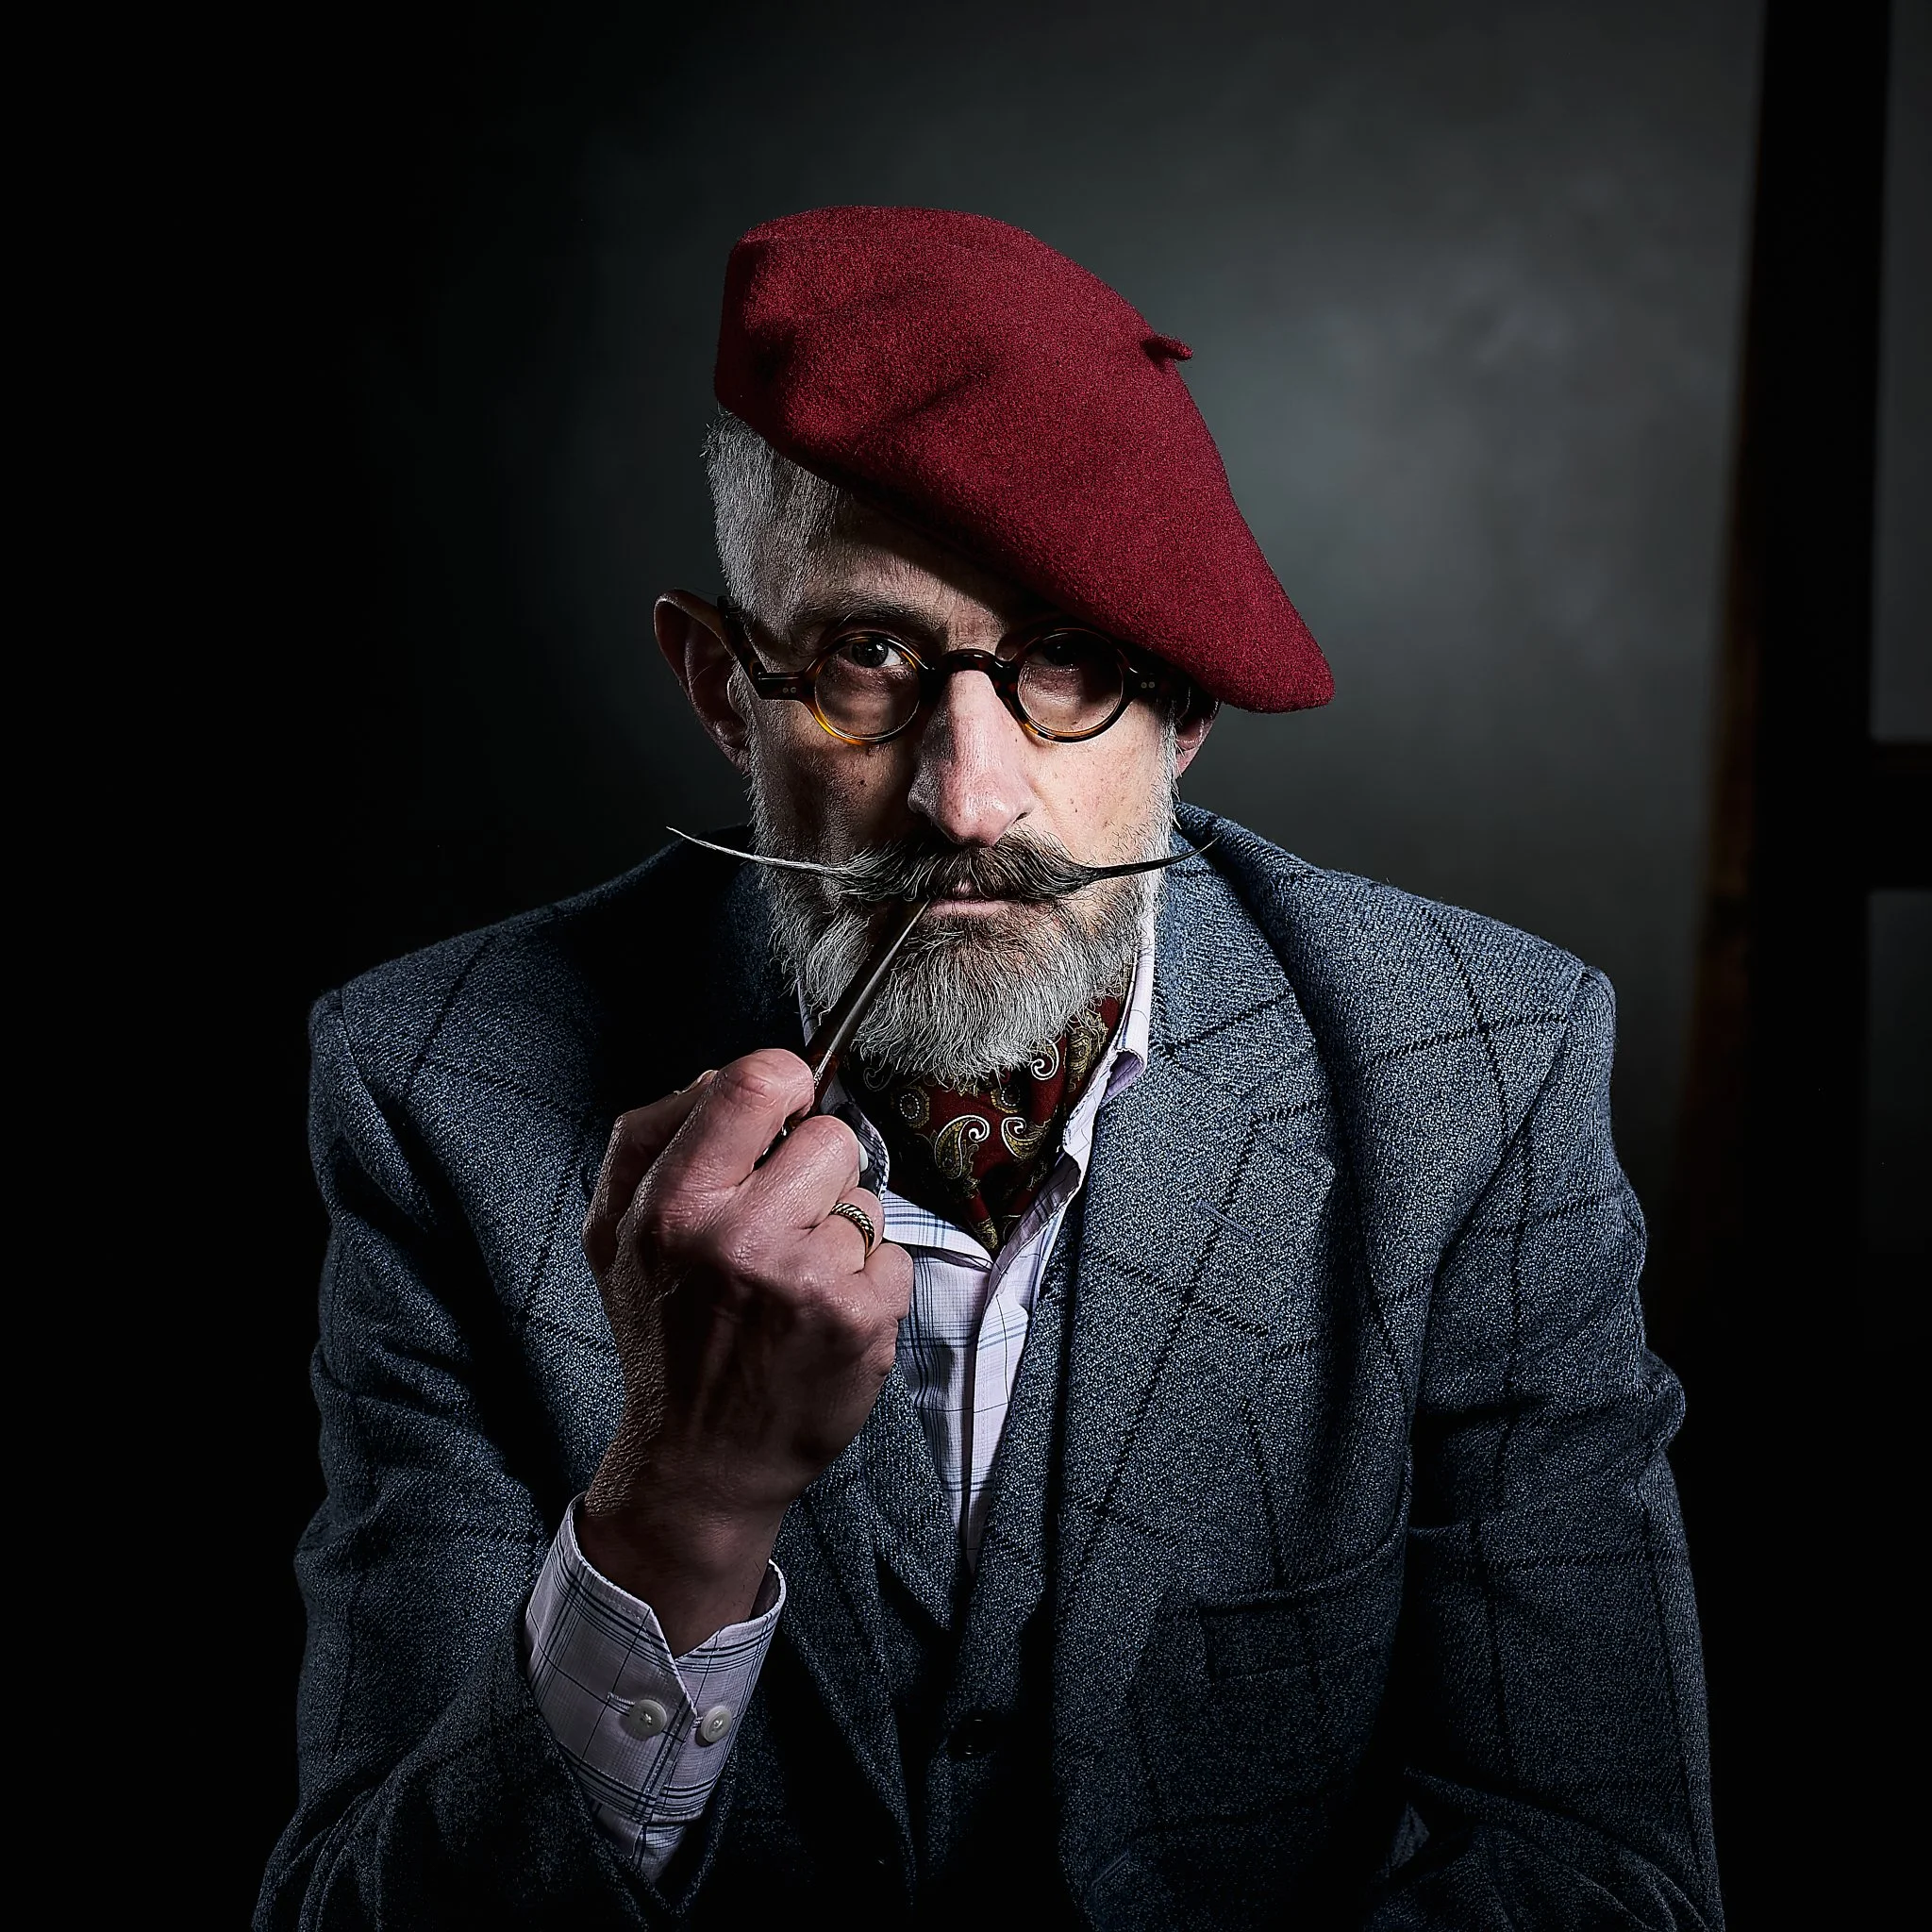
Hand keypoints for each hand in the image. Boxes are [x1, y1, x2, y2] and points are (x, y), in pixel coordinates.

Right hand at [577, 1050, 909, 1651]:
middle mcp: (739, 1237)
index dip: (786, 1083)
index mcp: (673, 1205)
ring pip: (865, 1199)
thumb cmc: (662, 1335)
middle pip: (831, 1137)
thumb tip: (719, 1076)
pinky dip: (868, 1283)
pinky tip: (824, 1318)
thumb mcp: (614, 1232)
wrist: (699, 1464)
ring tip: (793, 1283)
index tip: (787, 1108)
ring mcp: (806, 1279)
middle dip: (814, 1172)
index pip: (756, 1081)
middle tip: (780, 1223)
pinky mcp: (860, 1319)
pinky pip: (892, 1254)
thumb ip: (648, 1138)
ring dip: (840, 1233)